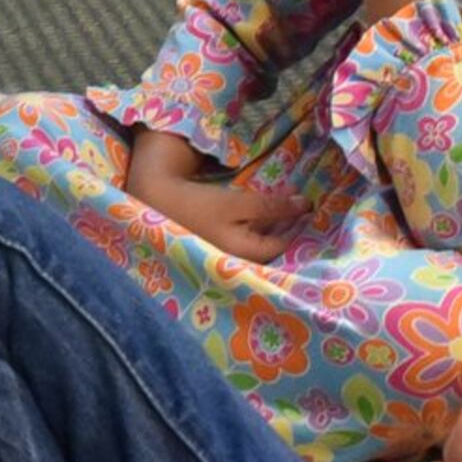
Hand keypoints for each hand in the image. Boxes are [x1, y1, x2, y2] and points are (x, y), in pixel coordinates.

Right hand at [124, 128, 304, 263]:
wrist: (151, 202)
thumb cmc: (195, 206)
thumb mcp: (237, 204)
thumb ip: (271, 206)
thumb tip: (305, 204)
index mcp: (244, 254)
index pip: (282, 244)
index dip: (298, 225)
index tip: (311, 208)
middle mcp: (236, 260)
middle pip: (270, 246)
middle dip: (287, 228)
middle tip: (301, 207)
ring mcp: (223, 253)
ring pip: (256, 242)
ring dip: (271, 225)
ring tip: (283, 206)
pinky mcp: (213, 242)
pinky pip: (243, 237)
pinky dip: (254, 226)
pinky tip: (257, 214)